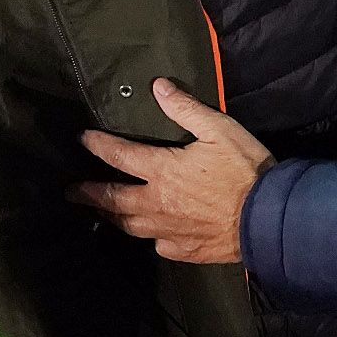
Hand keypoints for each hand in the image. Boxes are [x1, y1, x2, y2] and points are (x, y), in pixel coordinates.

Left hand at [74, 79, 276, 265]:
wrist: (267, 218)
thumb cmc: (244, 169)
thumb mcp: (219, 129)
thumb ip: (186, 109)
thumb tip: (158, 86)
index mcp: (162, 170)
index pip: (119, 156)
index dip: (98, 145)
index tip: (82, 139)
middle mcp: (157, 203)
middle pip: (112, 199)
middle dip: (88, 193)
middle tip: (70, 192)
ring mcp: (168, 231)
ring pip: (130, 226)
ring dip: (112, 217)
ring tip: (101, 214)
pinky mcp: (184, 250)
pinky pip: (158, 244)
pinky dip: (151, 237)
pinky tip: (152, 236)